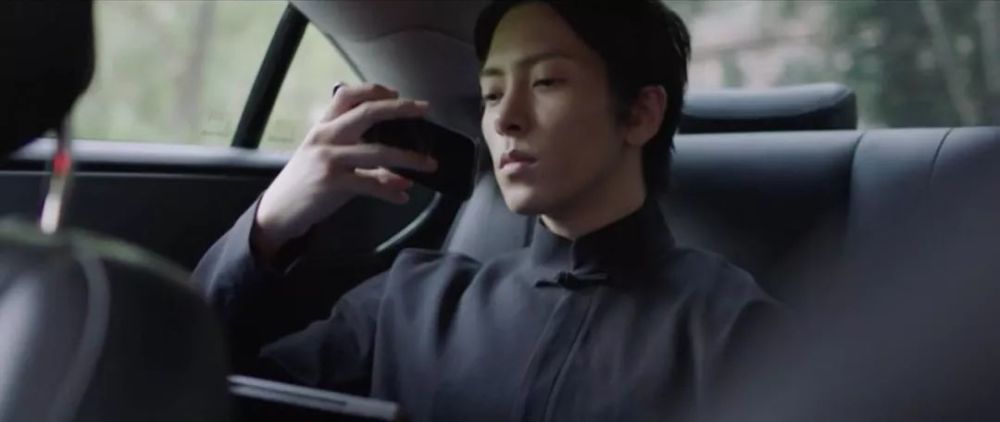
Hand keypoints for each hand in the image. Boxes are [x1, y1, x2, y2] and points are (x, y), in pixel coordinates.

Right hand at [252, 83, 437, 262]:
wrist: (278, 211)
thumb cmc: (306, 184)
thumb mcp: (329, 164)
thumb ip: (364, 164)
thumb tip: (402, 175)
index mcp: (323, 127)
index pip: (345, 95)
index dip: (373, 90)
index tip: (396, 93)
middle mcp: (325, 137)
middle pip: (367, 113)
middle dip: (399, 109)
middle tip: (424, 109)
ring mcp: (329, 159)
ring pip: (378, 152)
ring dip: (408, 158)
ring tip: (429, 164)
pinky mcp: (333, 183)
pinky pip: (371, 184)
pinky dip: (390, 191)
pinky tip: (403, 197)